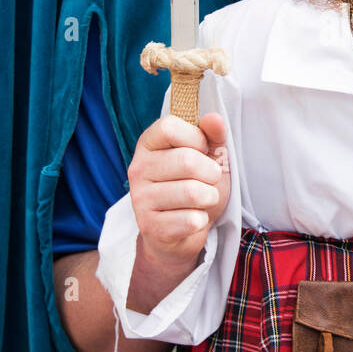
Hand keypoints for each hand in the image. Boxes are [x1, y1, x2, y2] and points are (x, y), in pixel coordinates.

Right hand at [128, 111, 230, 270]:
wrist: (183, 233)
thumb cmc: (195, 187)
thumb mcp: (208, 156)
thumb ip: (212, 135)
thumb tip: (214, 118)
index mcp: (148, 144)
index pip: (169, 127)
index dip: (196, 138)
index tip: (201, 150)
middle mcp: (138, 169)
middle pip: (187, 161)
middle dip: (211, 174)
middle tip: (208, 181)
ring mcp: (140, 199)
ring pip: (193, 192)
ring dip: (209, 198)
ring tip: (202, 201)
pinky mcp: (150, 227)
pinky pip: (191, 220)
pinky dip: (202, 220)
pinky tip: (192, 219)